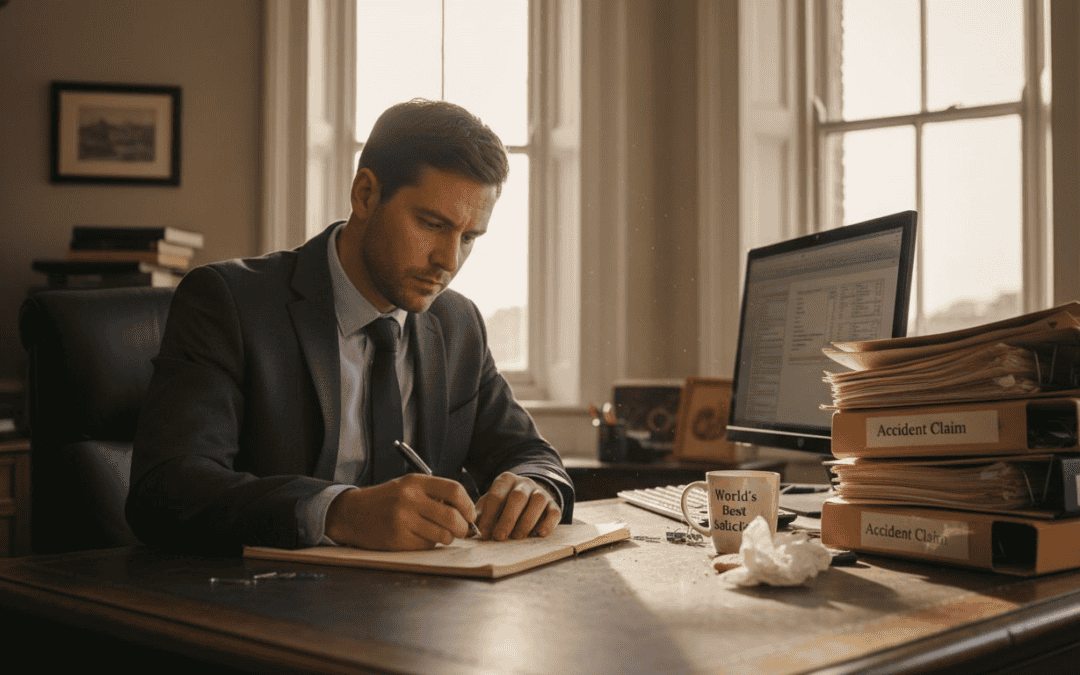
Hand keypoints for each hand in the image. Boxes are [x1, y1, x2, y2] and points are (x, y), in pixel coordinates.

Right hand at [324, 474, 475, 549]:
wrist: (353, 513)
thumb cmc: (386, 500)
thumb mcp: (409, 486)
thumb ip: (435, 494)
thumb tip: (466, 512)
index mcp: (416, 482)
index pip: (454, 490)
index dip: (468, 505)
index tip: (470, 515)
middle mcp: (410, 499)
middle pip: (452, 516)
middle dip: (463, 528)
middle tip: (462, 530)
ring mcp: (403, 520)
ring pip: (442, 535)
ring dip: (447, 538)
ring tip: (440, 534)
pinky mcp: (397, 539)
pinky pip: (426, 545)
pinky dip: (429, 544)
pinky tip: (420, 537)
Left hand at [476, 472, 560, 540]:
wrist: (530, 497)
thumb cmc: (505, 505)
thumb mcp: (491, 506)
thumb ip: (480, 516)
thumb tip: (467, 532)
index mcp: (506, 480)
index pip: (496, 495)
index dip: (489, 516)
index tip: (483, 533)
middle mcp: (524, 483)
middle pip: (518, 497)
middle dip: (508, 519)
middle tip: (499, 537)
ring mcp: (541, 492)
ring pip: (538, 501)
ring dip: (526, 521)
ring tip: (517, 537)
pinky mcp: (554, 505)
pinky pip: (554, 512)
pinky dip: (548, 524)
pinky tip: (539, 534)